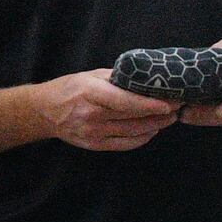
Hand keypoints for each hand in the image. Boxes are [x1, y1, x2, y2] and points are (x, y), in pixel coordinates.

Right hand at [35, 70, 180, 152]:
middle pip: (133, 118)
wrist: (44, 112)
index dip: (150, 104)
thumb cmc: (69, 88)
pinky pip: (125, 144)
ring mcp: (94, 133)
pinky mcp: (95, 146)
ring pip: (133, 132)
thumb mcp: (90, 75)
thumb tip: (145, 77)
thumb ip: (117, 77)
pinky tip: (152, 130)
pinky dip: (142, 138)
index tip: (170, 102)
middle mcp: (92, 116)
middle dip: (159, 113)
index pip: (126, 102)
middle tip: (178, 106)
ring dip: (155, 126)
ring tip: (170, 118)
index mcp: (91, 94)